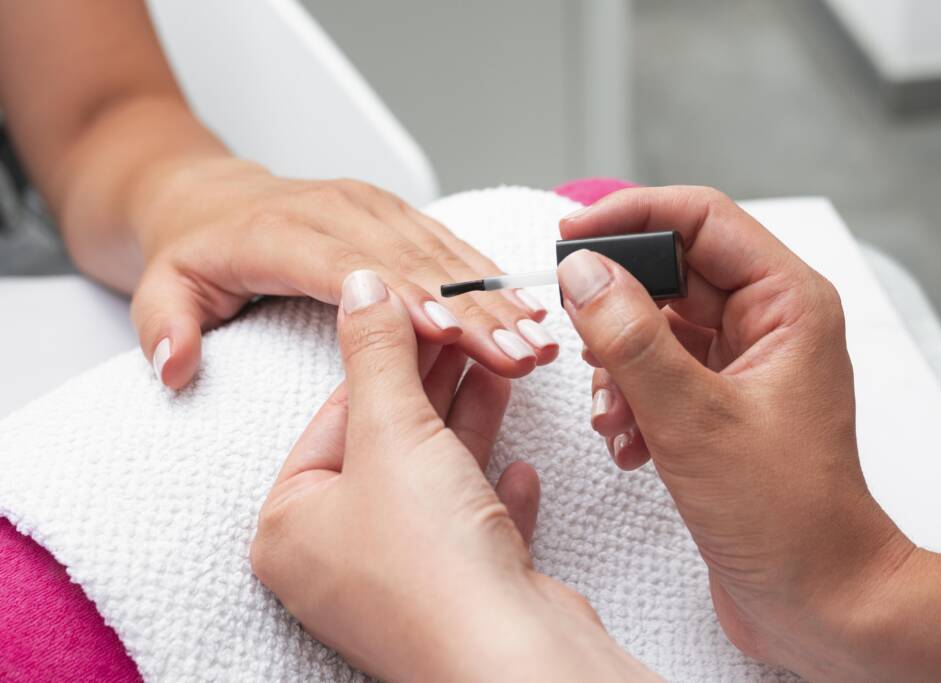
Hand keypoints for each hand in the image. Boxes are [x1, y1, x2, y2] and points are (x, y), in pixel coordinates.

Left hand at [129, 158, 556, 388]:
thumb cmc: (195, 251)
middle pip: (414, 264)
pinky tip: (528, 311)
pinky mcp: (398, 214)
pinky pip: (453, 246)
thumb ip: (166, 324)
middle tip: (520, 354)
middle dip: (473, 313)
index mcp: (281, 233)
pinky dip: (493, 281)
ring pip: (446, 254)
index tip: (448, 333)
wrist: (211, 195)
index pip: (348, 269)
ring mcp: (373, 208)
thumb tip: (173, 366)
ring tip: (539, 344)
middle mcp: (337, 213)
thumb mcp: (161, 286)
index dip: (401, 299)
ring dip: (497, 301)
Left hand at [250, 270, 653, 681]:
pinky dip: (495, 492)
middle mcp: (338, 559)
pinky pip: (474, 528)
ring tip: (504, 367)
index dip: (383, 355)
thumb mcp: (392, 431)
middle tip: (469, 329)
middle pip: (387, 445)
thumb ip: (375, 351)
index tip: (421, 309)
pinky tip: (522, 467)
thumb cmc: (429, 556)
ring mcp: (401, 581)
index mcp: (291, 527)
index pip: (334, 417)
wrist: (511, 659)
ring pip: (436, 481)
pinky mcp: (459, 595)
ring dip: (470, 425)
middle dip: (434, 383)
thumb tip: (361, 283)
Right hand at [558, 187, 913, 679]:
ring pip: (657, 326)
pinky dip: (631, 399)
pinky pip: (658, 372)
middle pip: (672, 273)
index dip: (630, 216)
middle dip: (617, 309)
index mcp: (787, 303)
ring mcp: (743, 364)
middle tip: (577, 333)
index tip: (568, 234)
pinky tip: (628, 443)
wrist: (820, 598)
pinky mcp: (720, 403)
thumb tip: (582, 272)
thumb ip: (631, 339)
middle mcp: (769, 323)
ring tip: (612, 415)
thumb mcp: (693, 418)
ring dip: (619, 366)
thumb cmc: (786, 516)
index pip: (700, 219)